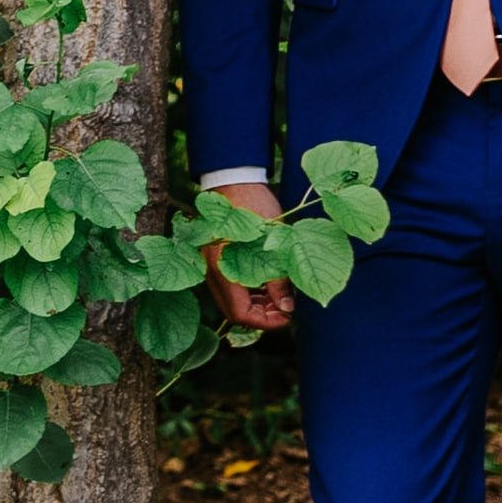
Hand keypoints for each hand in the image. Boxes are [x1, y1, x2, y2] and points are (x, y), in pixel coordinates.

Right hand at [201, 177, 293, 333]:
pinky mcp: (217, 260)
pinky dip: (250, 292)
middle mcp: (213, 272)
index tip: (288, 316)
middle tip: (286, 309)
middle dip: (262, 316)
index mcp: (223, 270)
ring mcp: (213, 266)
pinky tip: (268, 284)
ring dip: (257, 305)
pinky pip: (232, 287)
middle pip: (235, 312)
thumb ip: (278, 279)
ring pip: (233, 301)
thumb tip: (288, 308)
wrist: (233, 180)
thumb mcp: (273, 242)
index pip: (241, 314)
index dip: (266, 322)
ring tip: (281, 297)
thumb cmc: (253, 206)